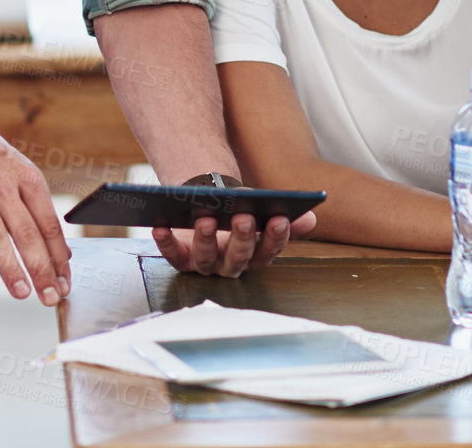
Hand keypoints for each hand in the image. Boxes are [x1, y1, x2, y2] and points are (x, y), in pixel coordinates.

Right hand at [0, 116, 71, 306]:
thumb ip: (39, 209)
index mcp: (27, 178)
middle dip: (41, 270)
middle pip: (26, 235)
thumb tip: (62, 250)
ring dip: (11, 269)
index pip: (49, 224)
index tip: (65, 282)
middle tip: (50, 297)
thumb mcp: (21, 171)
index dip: (59, 256)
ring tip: (22, 293)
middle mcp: (3, 186)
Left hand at [153, 209, 317, 276]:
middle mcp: (232, 264)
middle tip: (243, 217)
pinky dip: (166, 243)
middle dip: (241, 238)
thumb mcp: (261, 210)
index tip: (280, 218)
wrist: (209, 206)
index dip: (276, 236)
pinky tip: (160, 225)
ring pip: (206, 259)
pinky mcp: (182, 259)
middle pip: (238, 257)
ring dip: (206, 240)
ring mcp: (206, 264)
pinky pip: (173, 256)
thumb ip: (286, 216)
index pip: (270, 250)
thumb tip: (310, 219)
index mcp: (256, 253)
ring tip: (206, 218)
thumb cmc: (238, 210)